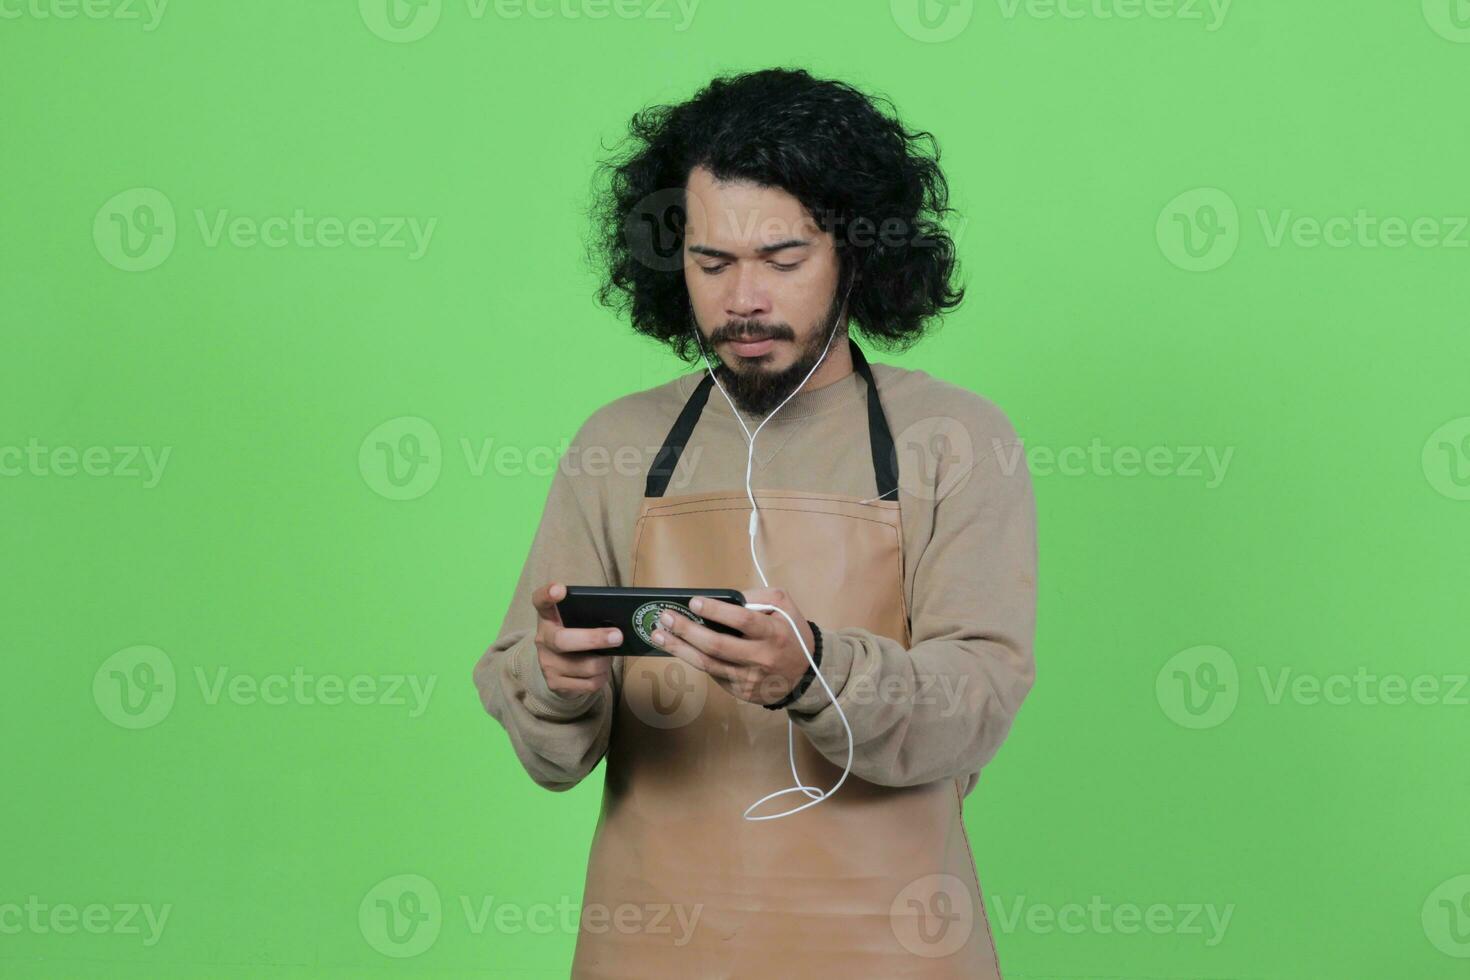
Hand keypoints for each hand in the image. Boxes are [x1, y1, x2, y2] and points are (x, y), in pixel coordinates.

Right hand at [531, 582, 619, 697]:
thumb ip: (588, 619)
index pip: (540, 601)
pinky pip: (589, 683)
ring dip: (605, 663)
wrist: (557, 670)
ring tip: (607, 658)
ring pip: (586, 666)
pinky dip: (601, 677)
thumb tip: (619, 625)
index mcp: (548, 618)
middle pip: (563, 640)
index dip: (548, 595)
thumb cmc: (575, 638)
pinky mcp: (555, 683)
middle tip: (617, 636)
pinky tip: (600, 672)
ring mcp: (547, 663)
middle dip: (593, 639)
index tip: (559, 589)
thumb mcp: (575, 624)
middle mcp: (543, 639)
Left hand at [651, 586, 816, 705]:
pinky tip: (679, 648)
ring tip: (658, 635)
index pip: (741, 620)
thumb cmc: (791, 633)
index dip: (716, 611)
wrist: (808, 674)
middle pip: (717, 646)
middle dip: (686, 631)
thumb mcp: (784, 606)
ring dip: (679, 649)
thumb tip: (722, 598)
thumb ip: (757, 596)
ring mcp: (750, 679)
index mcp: (773, 633)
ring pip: (708, 665)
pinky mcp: (742, 692)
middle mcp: (761, 658)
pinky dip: (695, 660)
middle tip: (665, 618)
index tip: (694, 602)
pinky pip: (714, 675)